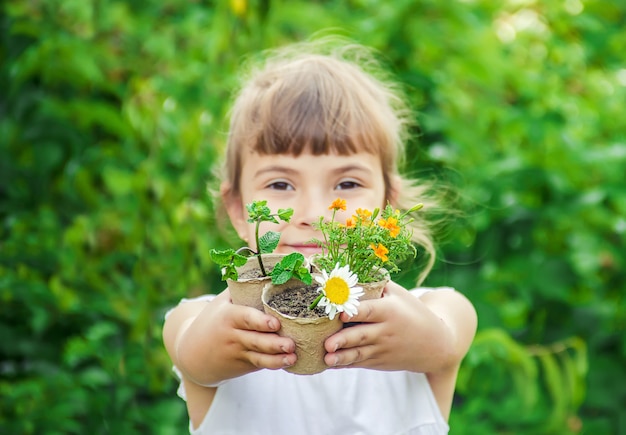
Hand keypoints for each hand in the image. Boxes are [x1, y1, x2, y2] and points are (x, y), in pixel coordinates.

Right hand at [176, 289, 296, 384]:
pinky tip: (290, 361)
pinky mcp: (243, 364)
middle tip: (291, 343)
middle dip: (274, 343)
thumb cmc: (213, 320)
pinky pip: (260, 364)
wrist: (192, 353)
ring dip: (277, 358)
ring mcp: (238, 352)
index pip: (245, 318)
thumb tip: (265, 267)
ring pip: (259, 356)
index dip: (260, 322)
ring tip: (293, 356)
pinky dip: (274, 364)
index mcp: (228, 317)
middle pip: (256, 340)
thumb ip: (240, 289)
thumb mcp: (221, 302)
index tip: (275, 323)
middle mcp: (232, 336)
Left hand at [323, 281, 455, 372]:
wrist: (434, 344)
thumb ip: (378, 284)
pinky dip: (345, 364)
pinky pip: (360, 363)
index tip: (341, 314)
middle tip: (327, 343)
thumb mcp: (400, 295)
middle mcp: (385, 331)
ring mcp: (382, 349)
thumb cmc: (412, 312)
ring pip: (359, 354)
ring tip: (326, 358)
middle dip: (344, 340)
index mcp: (389, 311)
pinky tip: (329, 364)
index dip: (356, 313)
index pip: (370, 311)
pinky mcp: (379, 362)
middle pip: (362, 336)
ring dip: (342, 357)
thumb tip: (353, 271)